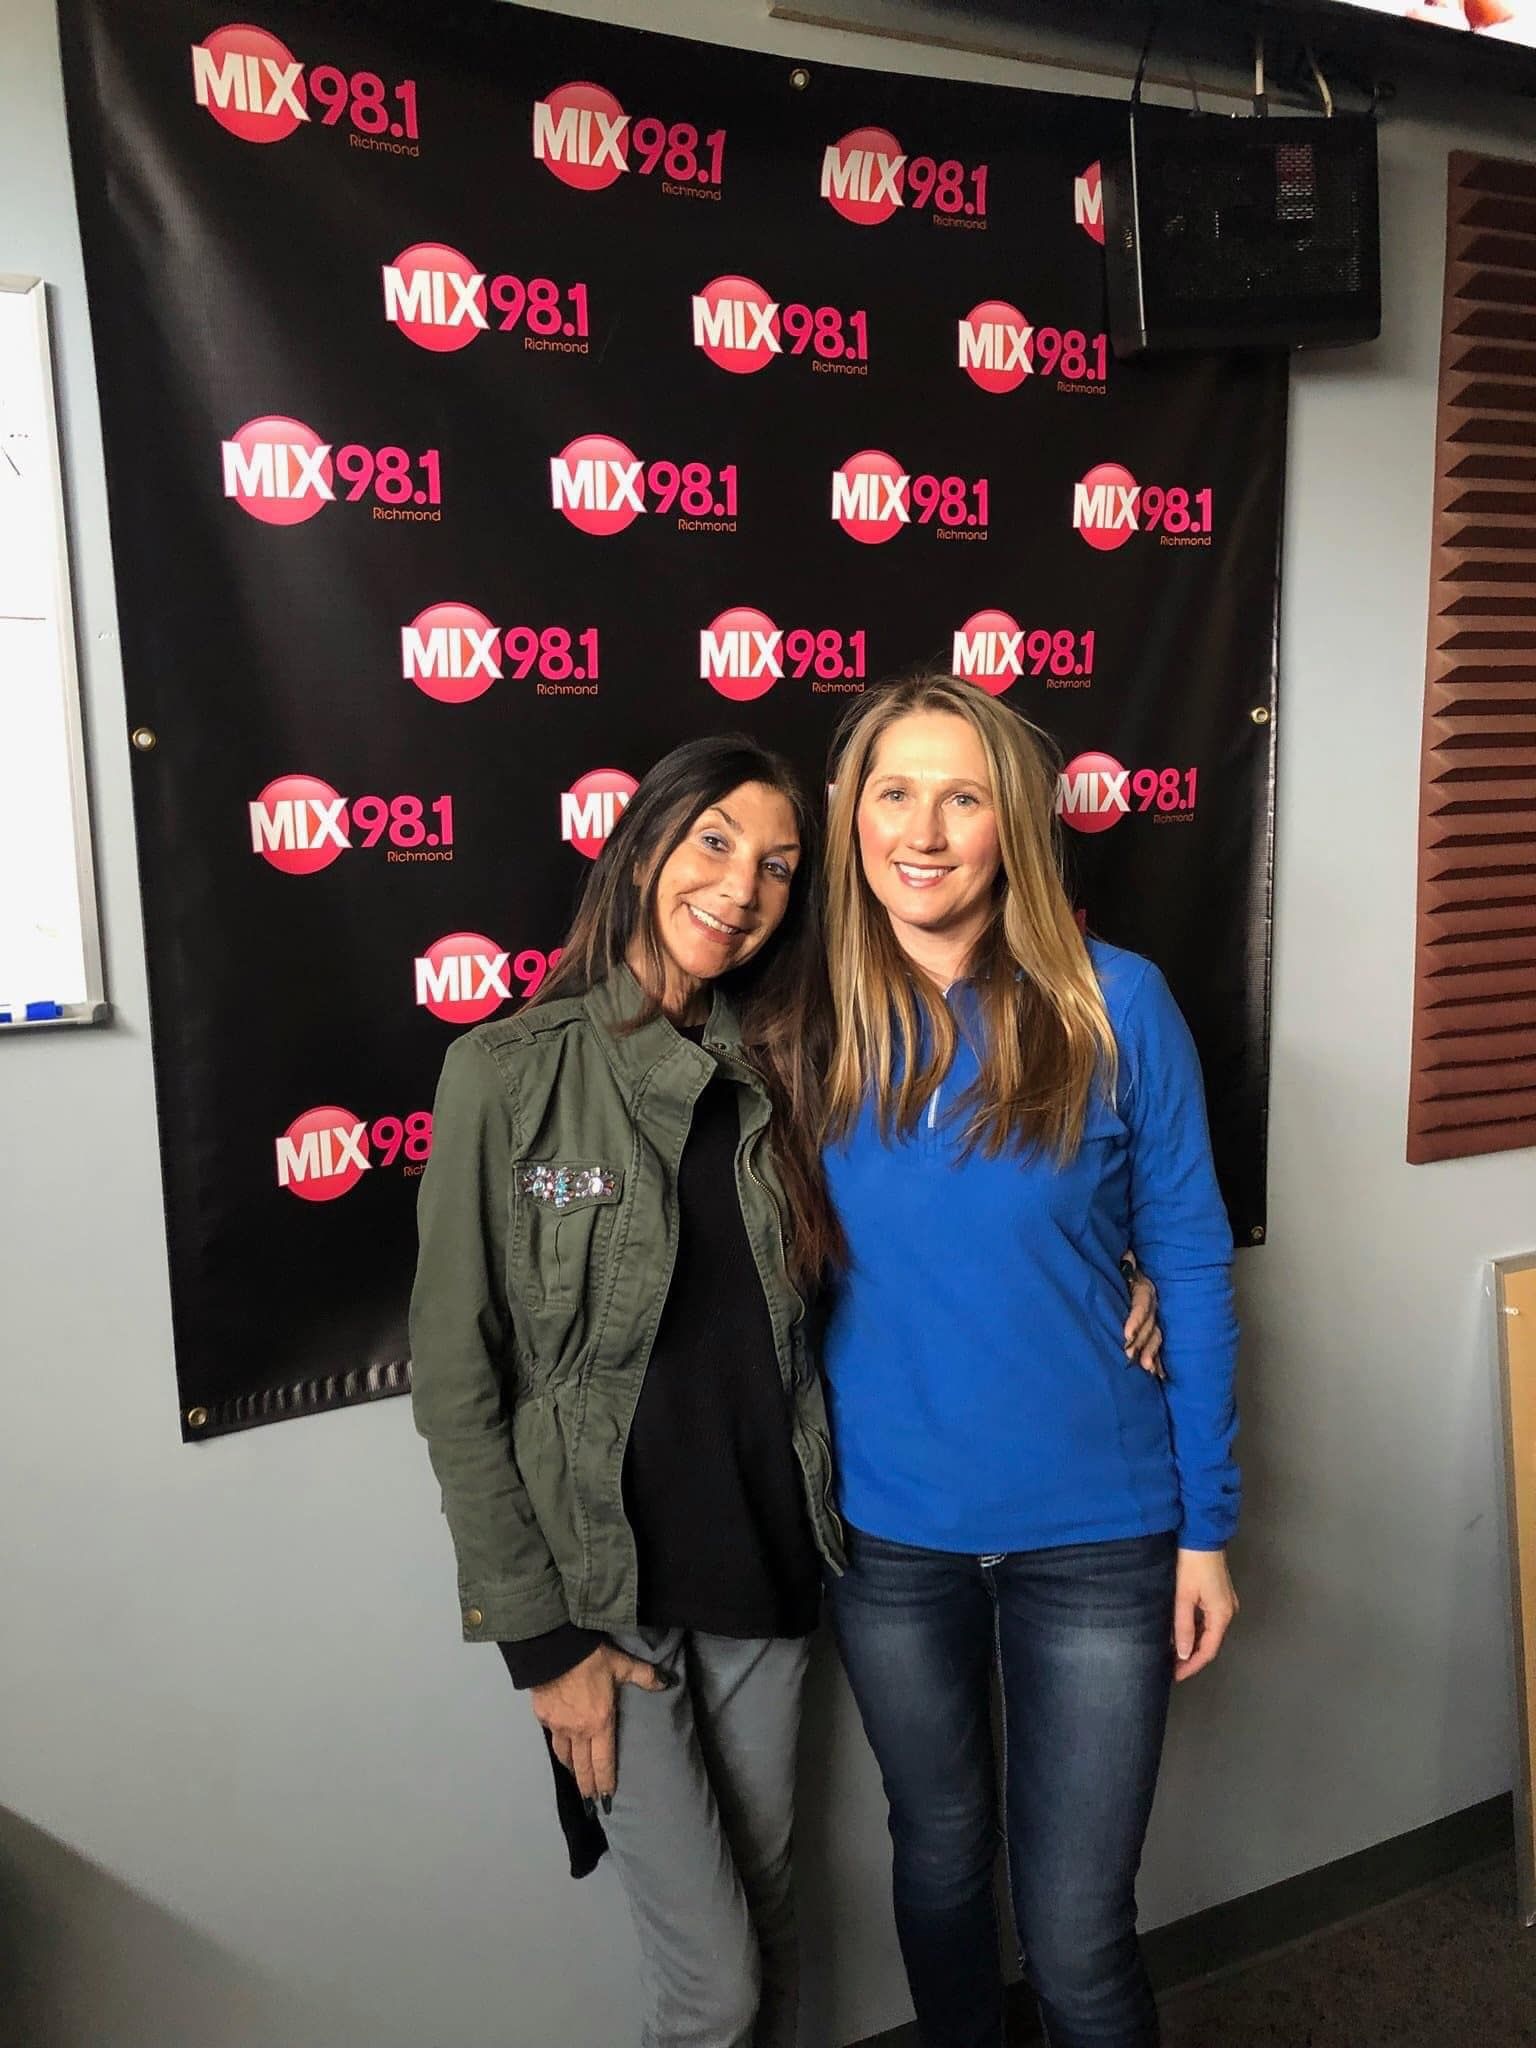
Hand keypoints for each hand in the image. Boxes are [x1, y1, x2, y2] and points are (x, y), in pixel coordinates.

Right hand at [530, 1645, 669, 1802]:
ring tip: (576, 1778)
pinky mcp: (543, 1718)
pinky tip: (561, 1748)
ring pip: (565, 1756)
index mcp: (600, 1723)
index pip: (603, 1762)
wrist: (554, 1649)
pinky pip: (553, 1737)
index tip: (607, 1798)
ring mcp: (558, 1727)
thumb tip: (668, 1682)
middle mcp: (579, 1732)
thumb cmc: (591, 1659)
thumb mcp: (622, 1664)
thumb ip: (644, 1676)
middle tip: (590, 1802)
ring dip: (572, 1770)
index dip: (605, 1782)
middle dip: (587, 1786)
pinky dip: (559, 1747)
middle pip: (582, 1767)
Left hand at [1122, 1264, 1163, 1376]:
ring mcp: (1156, 1316)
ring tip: (1146, 1369)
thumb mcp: (1123, 1261)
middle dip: (1140, 1341)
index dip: (1136, 1318)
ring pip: (1156, 1336)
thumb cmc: (1121, 1266)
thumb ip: (1125, 1261)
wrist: (1131, 1268)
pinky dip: (1158, 1359)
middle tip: (1128, 1356)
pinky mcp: (1154, 1327)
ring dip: (1151, 1353)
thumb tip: (1126, 1256)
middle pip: (1150, 1323)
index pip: (1142, 1303)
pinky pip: (1158, 1344)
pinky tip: (1159, 1374)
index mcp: (1144, 1285)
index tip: (1126, 1334)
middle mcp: (1154, 1302)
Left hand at [1173, 1548, 1237, 1682]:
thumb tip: (1183, 1654)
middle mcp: (1228, 1612)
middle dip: (1190, 1656)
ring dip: (1192, 1642)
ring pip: (1207, 1631)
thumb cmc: (1191, 1564)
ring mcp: (1225, 1603)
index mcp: (1221, 1615)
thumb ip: (1183, 1627)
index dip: (1191, 1665)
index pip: (1208, 1650)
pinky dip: (1194, 1629)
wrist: (1202, 1535)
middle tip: (1170, 1666)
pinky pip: (1207, 1620)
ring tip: (1171, 1653)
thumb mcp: (1183, 1597)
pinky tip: (1179, 1632)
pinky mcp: (1218, 1595)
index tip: (1175, 1675)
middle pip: (1209, 1642)